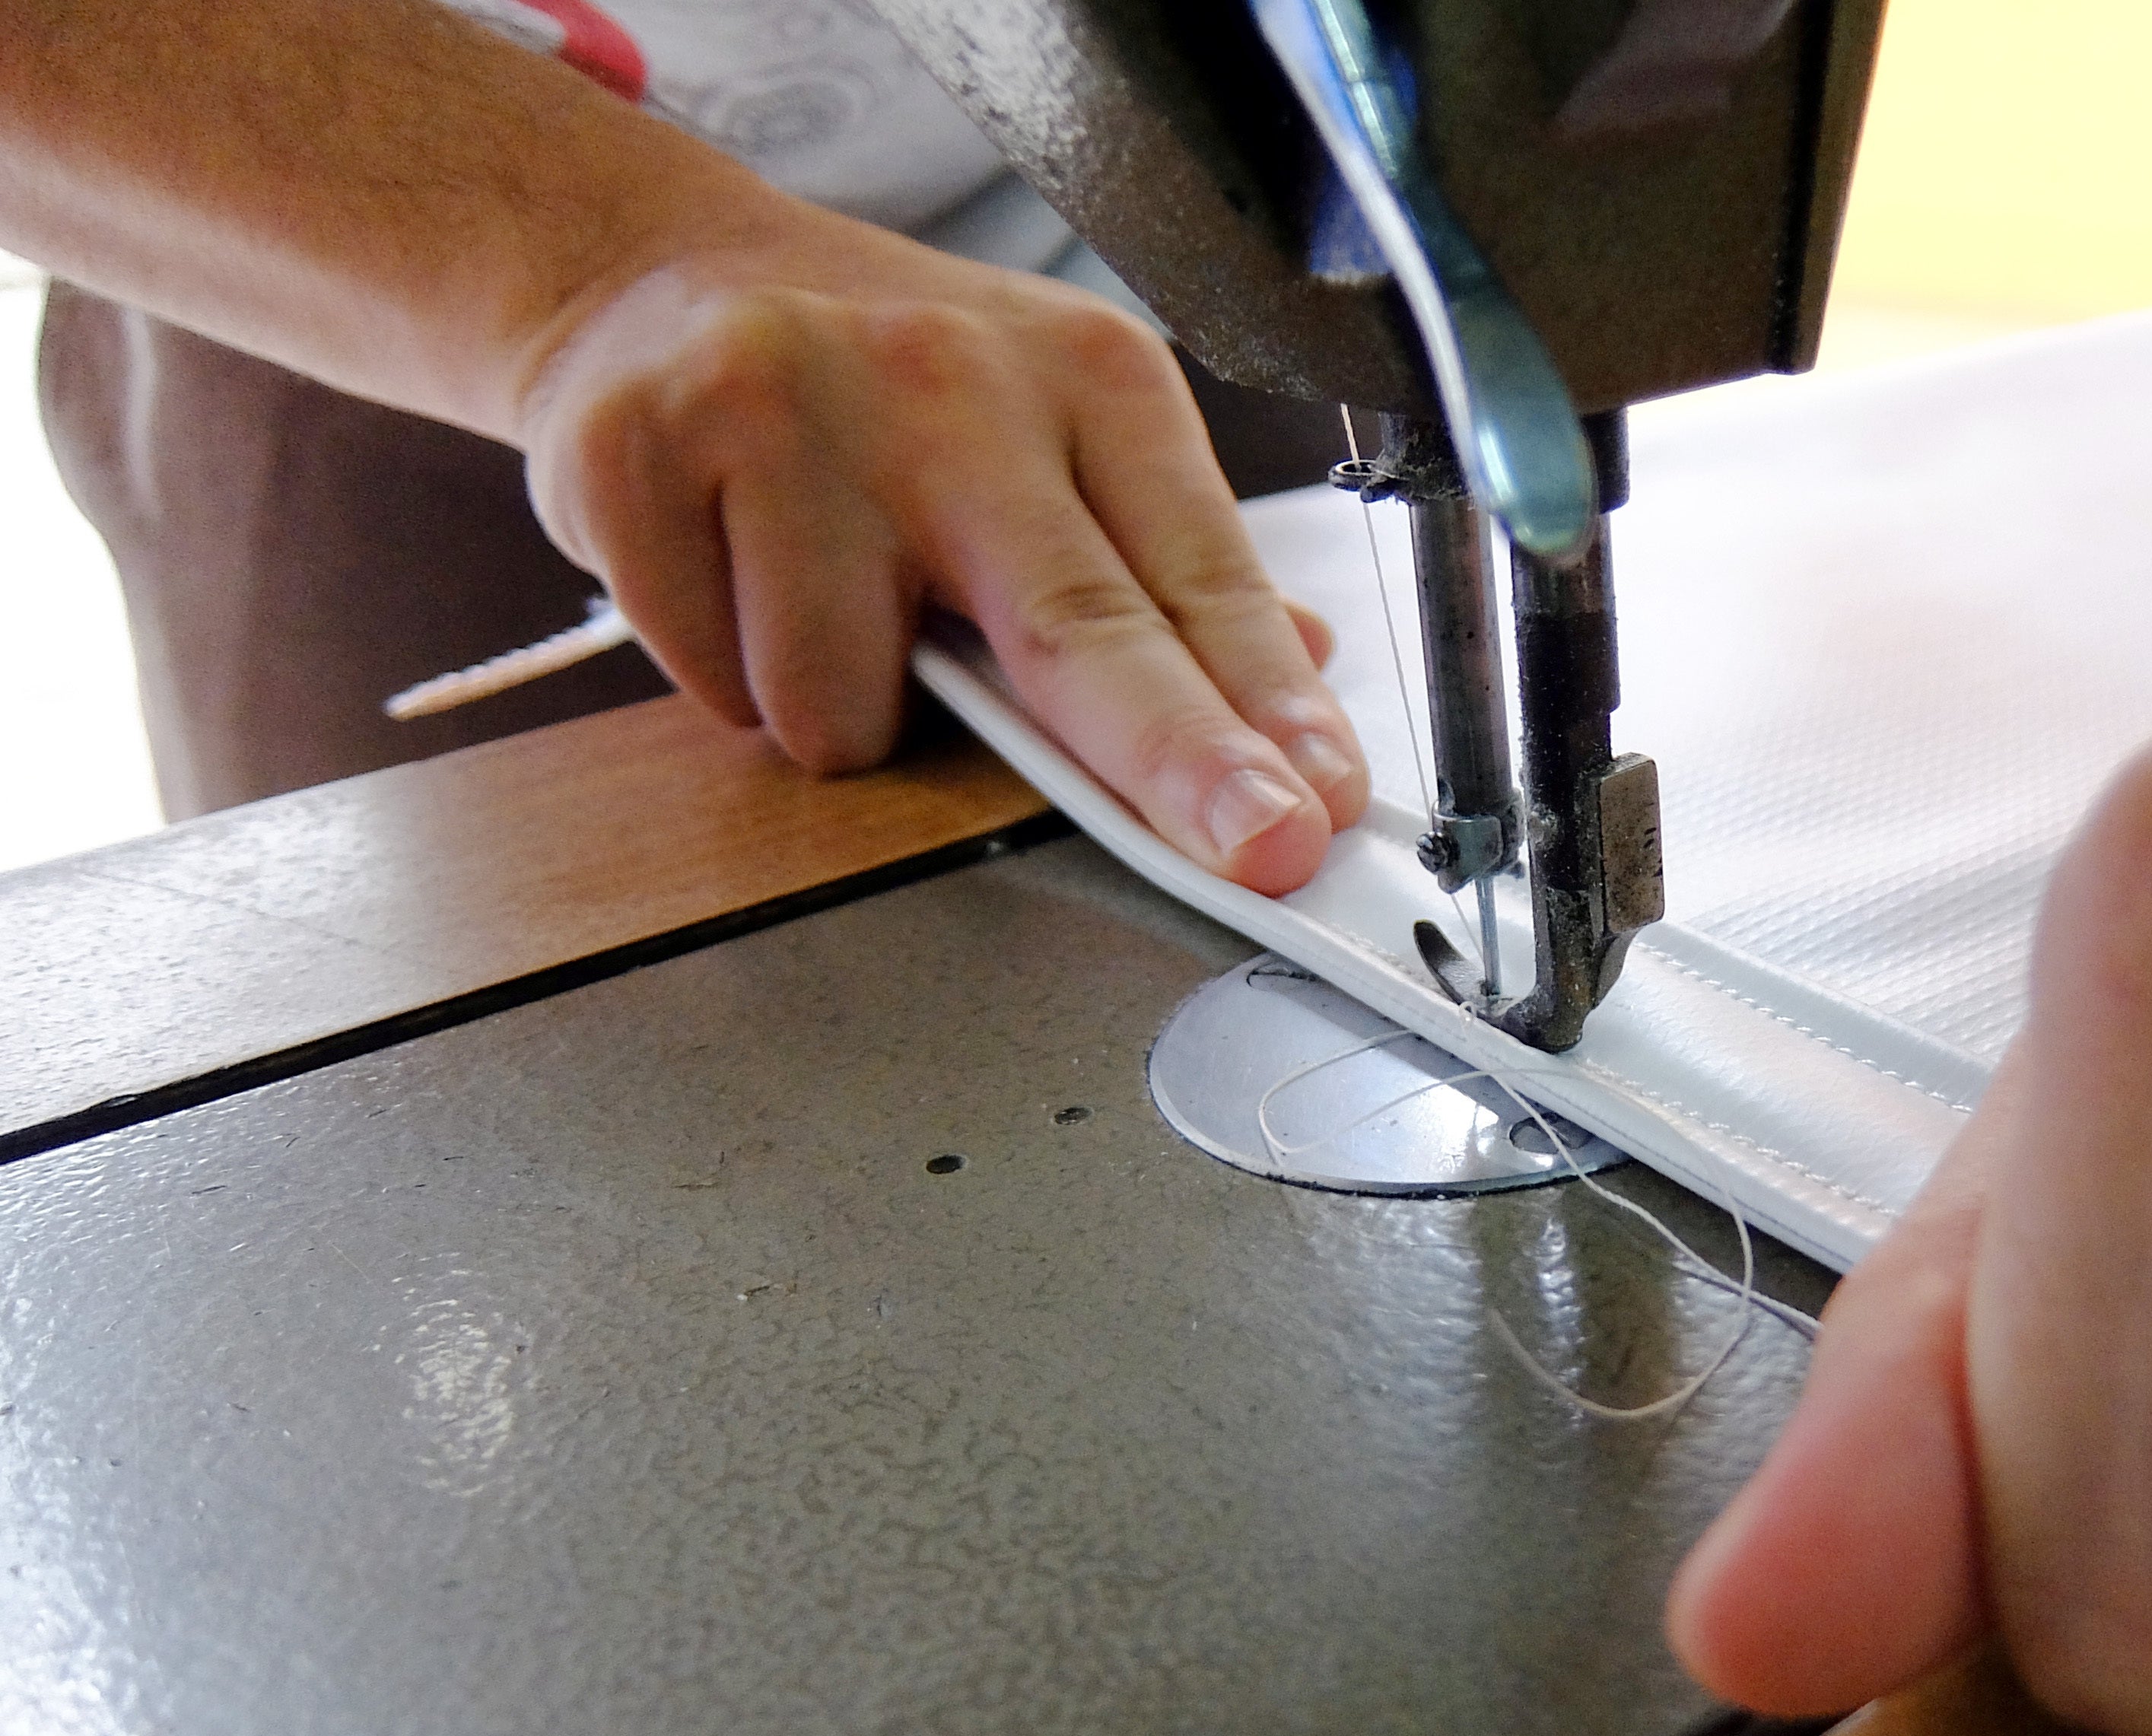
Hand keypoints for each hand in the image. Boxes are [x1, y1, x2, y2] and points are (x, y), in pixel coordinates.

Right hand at [515, 216, 1365, 892]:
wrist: (654, 273)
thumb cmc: (882, 385)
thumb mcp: (1057, 433)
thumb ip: (1166, 565)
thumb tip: (1302, 667)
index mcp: (1084, 376)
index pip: (1195, 577)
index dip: (1264, 710)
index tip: (1315, 805)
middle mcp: (949, 380)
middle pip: (1077, 626)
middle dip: (1178, 759)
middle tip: (1256, 850)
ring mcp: (787, 408)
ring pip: (847, 703)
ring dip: (842, 711)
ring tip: (820, 597)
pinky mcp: (641, 453)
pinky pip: (720, 681)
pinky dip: (728, 669)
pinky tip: (728, 572)